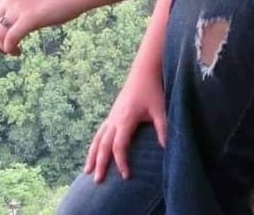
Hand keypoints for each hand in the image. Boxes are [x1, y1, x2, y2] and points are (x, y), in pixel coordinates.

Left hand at [0, 0, 80, 55]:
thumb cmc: (56, 1)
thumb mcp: (29, 3)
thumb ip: (16, 12)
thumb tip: (4, 31)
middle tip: (2, 52)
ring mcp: (18, 7)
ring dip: (2, 48)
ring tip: (14, 52)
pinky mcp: (29, 17)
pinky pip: (10, 38)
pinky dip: (10, 49)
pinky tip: (18, 52)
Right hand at [85, 64, 165, 182]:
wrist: (143, 72)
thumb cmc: (152, 90)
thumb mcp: (160, 110)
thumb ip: (163, 129)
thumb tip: (165, 148)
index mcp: (125, 119)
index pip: (119, 146)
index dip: (121, 162)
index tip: (125, 176)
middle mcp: (114, 119)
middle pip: (103, 145)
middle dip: (100, 163)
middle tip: (97, 181)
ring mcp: (111, 116)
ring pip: (97, 139)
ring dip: (92, 155)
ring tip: (87, 171)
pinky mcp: (112, 114)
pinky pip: (100, 132)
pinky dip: (95, 145)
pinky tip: (94, 153)